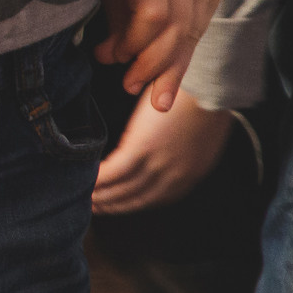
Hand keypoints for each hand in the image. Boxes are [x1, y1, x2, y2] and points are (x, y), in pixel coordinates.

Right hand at [92, 90, 232, 214]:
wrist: (207, 86)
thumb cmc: (203, 103)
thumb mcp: (200, 139)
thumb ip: (181, 156)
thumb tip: (162, 159)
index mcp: (189, 175)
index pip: (153, 198)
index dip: (129, 204)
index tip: (113, 205)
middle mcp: (174, 177)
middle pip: (135, 199)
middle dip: (111, 205)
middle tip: (91, 206)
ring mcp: (158, 164)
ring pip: (122, 188)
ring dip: (100, 194)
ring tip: (85, 194)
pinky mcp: (142, 149)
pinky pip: (114, 171)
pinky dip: (98, 177)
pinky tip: (88, 178)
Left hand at [95, 0, 221, 112]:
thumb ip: (113, 12)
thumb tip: (110, 58)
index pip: (153, 12)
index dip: (133, 42)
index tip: (112, 55)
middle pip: (176, 28)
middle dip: (152, 63)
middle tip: (129, 86)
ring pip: (193, 33)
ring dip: (171, 69)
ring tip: (153, 99)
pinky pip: (200, 30)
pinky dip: (183, 56)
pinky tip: (168, 79)